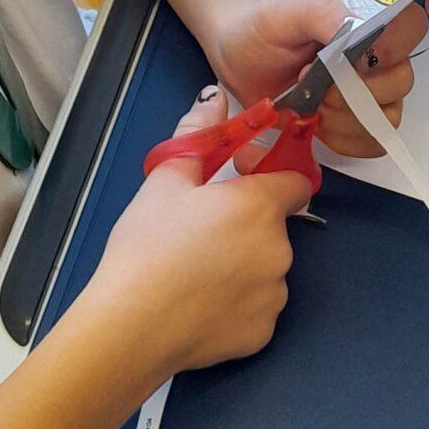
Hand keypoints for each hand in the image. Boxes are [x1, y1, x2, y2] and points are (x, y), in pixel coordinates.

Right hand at [93, 89, 307, 374]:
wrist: (132, 324)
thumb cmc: (148, 245)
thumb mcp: (167, 178)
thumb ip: (199, 133)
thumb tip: (216, 95)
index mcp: (260, 206)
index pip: (296, 182)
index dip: (269, 178)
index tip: (238, 184)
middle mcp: (279, 250)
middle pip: (274, 227)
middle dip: (247, 224)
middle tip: (202, 230)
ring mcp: (274, 296)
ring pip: (267, 269)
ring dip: (244, 265)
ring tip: (197, 271)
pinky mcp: (262, 333)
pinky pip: (258, 308)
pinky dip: (238, 304)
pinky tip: (202, 303)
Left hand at [212, 0, 426, 159]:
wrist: (239, 59)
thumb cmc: (265, 28)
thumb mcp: (287, 11)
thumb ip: (322, 12)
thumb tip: (355, 28)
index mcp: (368, 24)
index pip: (410, 27)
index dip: (395, 46)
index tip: (356, 59)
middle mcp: (379, 60)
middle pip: (401, 82)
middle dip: (356, 92)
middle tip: (317, 86)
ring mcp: (371, 95)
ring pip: (388, 118)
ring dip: (347, 119)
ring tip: (312, 106)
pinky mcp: (356, 126)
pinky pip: (372, 143)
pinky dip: (344, 141)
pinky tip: (318, 126)